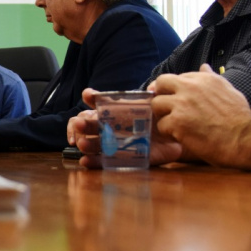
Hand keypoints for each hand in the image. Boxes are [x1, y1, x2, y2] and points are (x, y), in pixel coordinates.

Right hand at [67, 88, 182, 168]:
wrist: (171, 142)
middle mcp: (107, 126)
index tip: (88, 95)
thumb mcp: (157, 109)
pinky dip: (91, 161)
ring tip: (83, 145)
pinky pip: (99, 161)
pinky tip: (85, 161)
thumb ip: (154, 98)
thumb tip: (153, 89)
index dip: (91, 98)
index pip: (98, 102)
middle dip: (81, 123)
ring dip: (84, 142)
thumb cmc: (160, 123)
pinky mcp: (114, 159)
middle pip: (88, 123)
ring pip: (89, 141)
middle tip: (79, 125)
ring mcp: (108, 143)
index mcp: (115, 111)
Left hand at [149, 64, 250, 167]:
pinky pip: (161, 125)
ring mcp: (182, 104)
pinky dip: (169, 132)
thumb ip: (211, 78)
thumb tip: (204, 66)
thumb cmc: (238, 117)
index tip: (177, 99)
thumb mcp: (228, 90)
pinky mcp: (177, 121)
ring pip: (156, 104)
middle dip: (161, 94)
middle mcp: (191, 87)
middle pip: (160, 83)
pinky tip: (181, 135)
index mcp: (204, 79)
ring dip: (163, 114)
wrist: (243, 139)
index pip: (176, 77)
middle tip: (168, 108)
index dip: (174, 89)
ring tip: (176, 123)